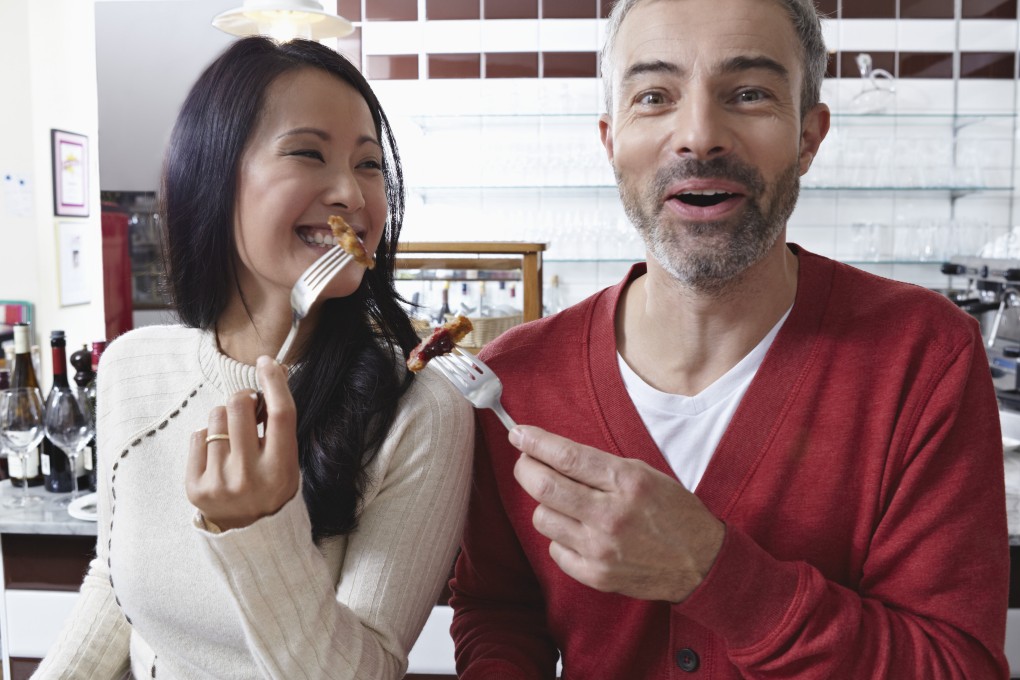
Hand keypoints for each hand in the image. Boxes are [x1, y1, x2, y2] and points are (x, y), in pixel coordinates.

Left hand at [186, 356, 299, 529]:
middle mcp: (250, 477)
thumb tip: (268, 374)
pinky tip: (218, 454)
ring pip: (216, 417)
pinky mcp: (195, 487)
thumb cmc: (271, 485)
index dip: (274, 382)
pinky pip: (197, 435)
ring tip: (233, 440)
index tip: (267, 363)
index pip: (280, 414)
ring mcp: (219, 483)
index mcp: (280, 470)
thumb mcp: (288, 461)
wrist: (249, 532)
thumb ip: (278, 426)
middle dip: (243, 398)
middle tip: (247, 407)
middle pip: (239, 406)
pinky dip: (207, 437)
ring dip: (225, 419)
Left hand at [511, 425, 724, 602]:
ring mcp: (601, 548)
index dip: (535, 443)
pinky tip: (578, 531)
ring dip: (546, 505)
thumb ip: (599, 465)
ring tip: (565, 502)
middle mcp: (611, 515)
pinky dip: (560, 537)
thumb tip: (550, 452)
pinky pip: (554, 549)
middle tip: (526, 462)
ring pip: (542, 518)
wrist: (700, 562)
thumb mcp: (643, 474)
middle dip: (526, 469)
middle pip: (544, 487)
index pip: (567, 457)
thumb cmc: (671, 512)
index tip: (518, 434)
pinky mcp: (596, 575)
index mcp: (626, 482)